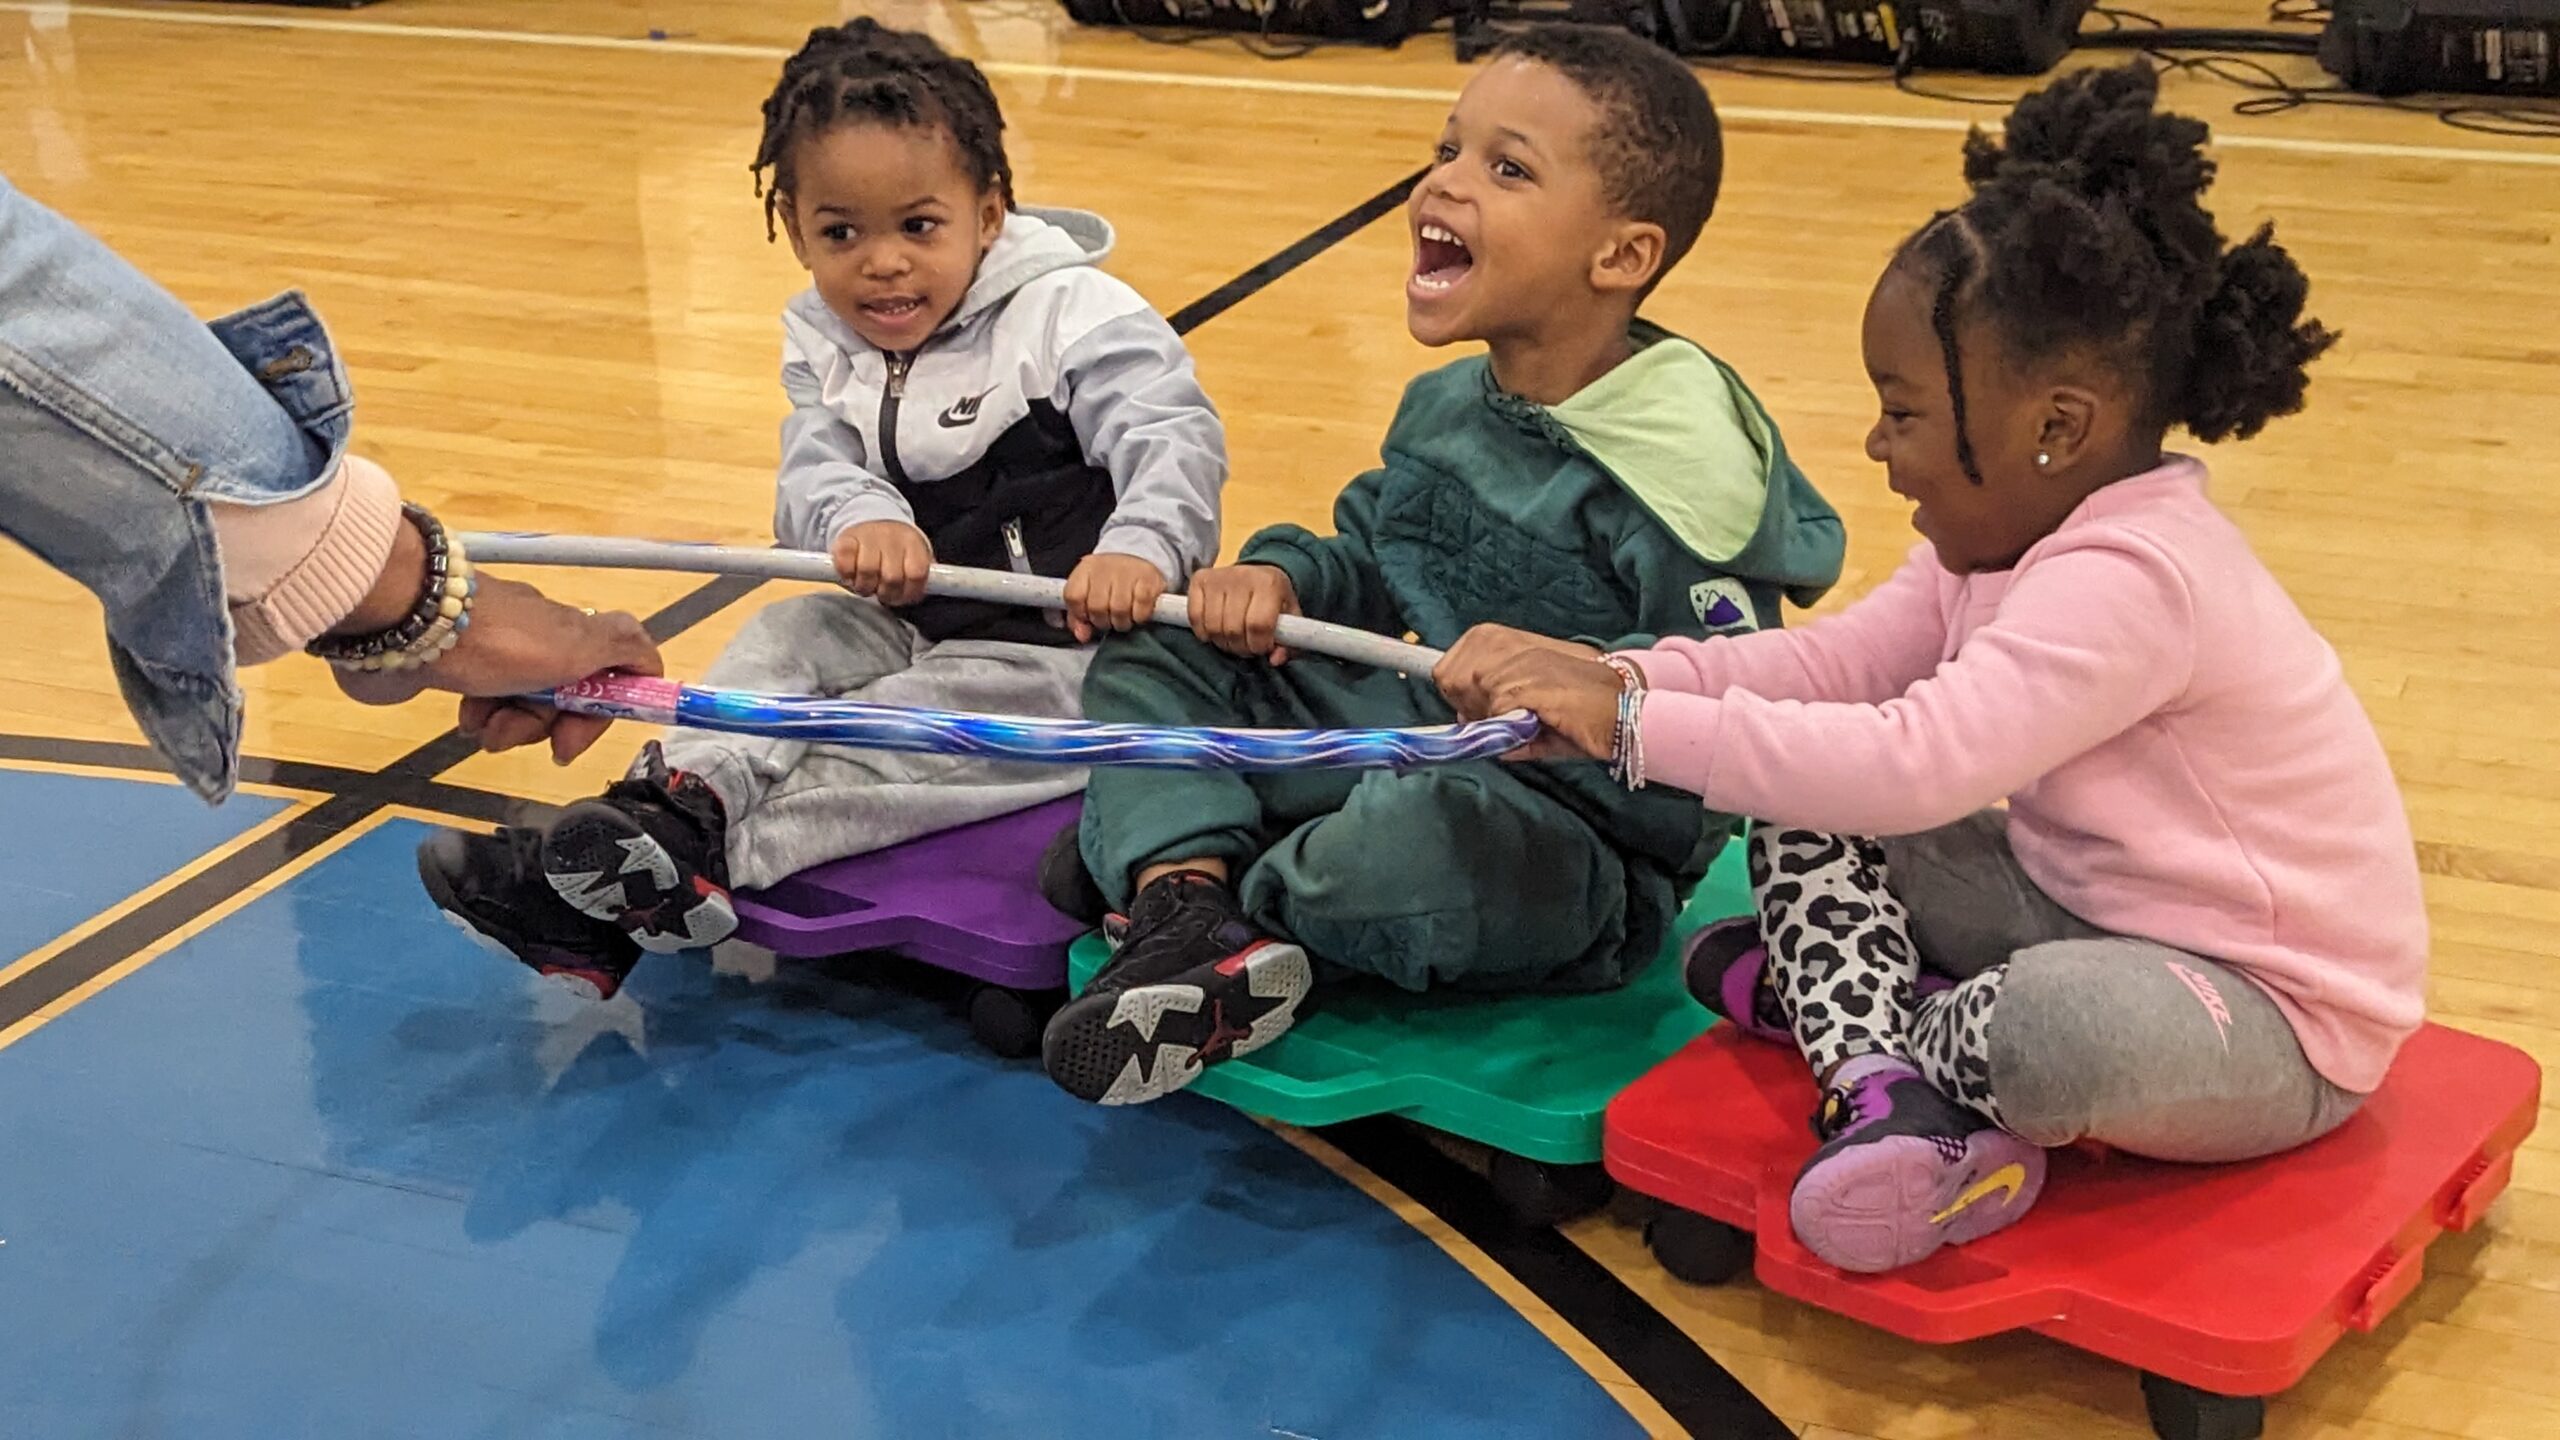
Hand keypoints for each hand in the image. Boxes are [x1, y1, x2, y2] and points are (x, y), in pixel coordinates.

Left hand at [329, 576, 662, 763]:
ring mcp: (500, 657)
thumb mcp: (574, 642)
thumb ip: (622, 648)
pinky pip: (485, 707)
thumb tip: (651, 660)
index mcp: (575, 635)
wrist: (406, 624)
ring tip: (482, 724)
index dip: (601, 713)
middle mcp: (543, 644)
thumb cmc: (497, 640)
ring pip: (523, 709)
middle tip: (515, 733)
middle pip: (567, 701)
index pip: (613, 678)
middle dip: (543, 726)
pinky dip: (479, 718)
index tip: (573, 738)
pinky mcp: (462, 670)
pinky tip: (464, 715)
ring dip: (508, 727)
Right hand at [831, 520, 933, 606]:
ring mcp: (868, 536)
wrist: (870, 520)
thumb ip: (918, 575)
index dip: (908, 592)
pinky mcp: (845, 539)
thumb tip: (918, 594)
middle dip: (885, 592)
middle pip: (892, 577)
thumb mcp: (914, 556)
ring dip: (865, 586)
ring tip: (865, 585)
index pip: (917, 573)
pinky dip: (846, 576)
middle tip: (880, 591)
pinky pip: (845, 564)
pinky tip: (851, 575)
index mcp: (914, 543)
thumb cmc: (895, 549)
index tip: (900, 597)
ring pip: (867, 572)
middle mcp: (892, 537)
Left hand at [1063, 552, 1166, 642]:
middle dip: (1103, 622)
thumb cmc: (1112, 583)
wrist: (1140, 562)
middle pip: (1097, 607)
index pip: (1073, 596)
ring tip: (1123, 619)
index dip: (1080, 614)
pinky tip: (1137, 614)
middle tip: (1109, 620)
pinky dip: (1139, 617)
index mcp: (1086, 569)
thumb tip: (1082, 636)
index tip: (1088, 618)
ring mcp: (1128, 572)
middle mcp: (1105, 567)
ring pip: (1119, 609)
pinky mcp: (1149, 580)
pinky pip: (1140, 608)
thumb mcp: (1089, 594)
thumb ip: (1079, 617)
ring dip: (1121, 622)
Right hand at [1187, 564, 1298, 662]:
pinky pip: (1195, 616)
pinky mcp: (1199, 579)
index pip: (1258, 625)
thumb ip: (1290, 643)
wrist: (1258, 571)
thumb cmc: (1275, 599)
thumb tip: (1275, 660)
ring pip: (1213, 626)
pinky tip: (1214, 632)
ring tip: (1232, 640)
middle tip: (1247, 647)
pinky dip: (1203, 632)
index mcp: (1269, 584)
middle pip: (1233, 628)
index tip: (1261, 648)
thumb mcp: (1291, 618)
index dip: (1258, 645)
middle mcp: (1242, 576)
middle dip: (1241, 647)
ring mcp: (1218, 577)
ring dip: (1222, 643)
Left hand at [1434, 624, 1620, 762]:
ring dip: (1493, 721)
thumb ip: (1491, 701)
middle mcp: (1502, 643)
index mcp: (1498, 637)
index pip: (1445, 668)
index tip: (1476, 708)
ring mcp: (1513, 662)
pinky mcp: (1527, 686)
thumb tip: (1463, 718)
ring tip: (1526, 721)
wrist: (1622, 705)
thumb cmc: (1578, 701)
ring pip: (1472, 702)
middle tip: (1506, 719)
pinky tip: (1536, 725)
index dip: (1457, 694)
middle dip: (1471, 709)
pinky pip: (1496, 717)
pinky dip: (1510, 731)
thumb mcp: (1528, 692)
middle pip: (1451, 684)